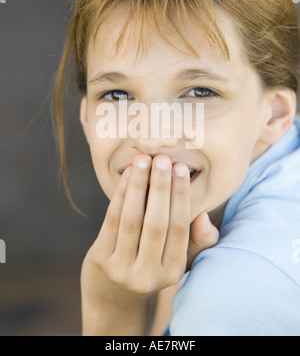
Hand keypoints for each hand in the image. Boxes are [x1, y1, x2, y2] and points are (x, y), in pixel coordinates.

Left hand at [81, 153, 218, 306]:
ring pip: (132, 220)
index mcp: (173, 272)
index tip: (181, 168)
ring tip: (143, 160)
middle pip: (157, 223)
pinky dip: (120, 195)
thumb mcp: (178, 261)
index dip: (180, 196)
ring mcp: (121, 269)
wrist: (113, 297)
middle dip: (160, 187)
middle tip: (163, 159)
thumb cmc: (151, 268)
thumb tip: (203, 216)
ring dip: (138, 186)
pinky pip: (112, 221)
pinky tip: (126, 175)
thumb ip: (197, 240)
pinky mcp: (100, 260)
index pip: (179, 228)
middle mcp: (147, 274)